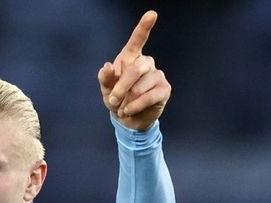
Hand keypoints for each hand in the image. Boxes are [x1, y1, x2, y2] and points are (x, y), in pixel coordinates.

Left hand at [98, 11, 170, 130]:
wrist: (128, 120)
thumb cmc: (117, 100)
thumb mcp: (106, 90)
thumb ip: (105, 78)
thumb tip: (108, 66)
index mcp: (130, 58)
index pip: (138, 40)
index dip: (144, 27)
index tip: (152, 14)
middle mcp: (146, 63)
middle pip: (137, 68)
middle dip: (122, 86)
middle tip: (113, 100)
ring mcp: (157, 75)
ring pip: (142, 84)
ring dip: (128, 99)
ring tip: (122, 108)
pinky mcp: (164, 89)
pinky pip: (150, 96)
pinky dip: (137, 105)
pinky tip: (129, 111)